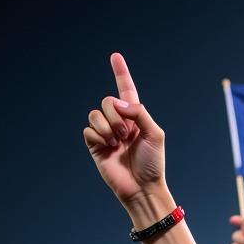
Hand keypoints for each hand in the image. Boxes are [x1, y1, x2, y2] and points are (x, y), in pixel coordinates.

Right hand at [84, 53, 165, 207]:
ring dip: (108, 127)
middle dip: (116, 115)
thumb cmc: (152, 163)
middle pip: (107, 100)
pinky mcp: (95, 146)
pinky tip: (109, 148)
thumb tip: (117, 102)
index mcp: (135, 117)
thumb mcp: (154, 133)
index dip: (120, 73)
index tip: (115, 56)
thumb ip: (139, 112)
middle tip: (127, 134)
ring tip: (118, 142)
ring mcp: (106, 134)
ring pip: (95, 114)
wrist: (142, 187)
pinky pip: (89, 130)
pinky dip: (99, 137)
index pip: (126, 90)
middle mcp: (119, 122)